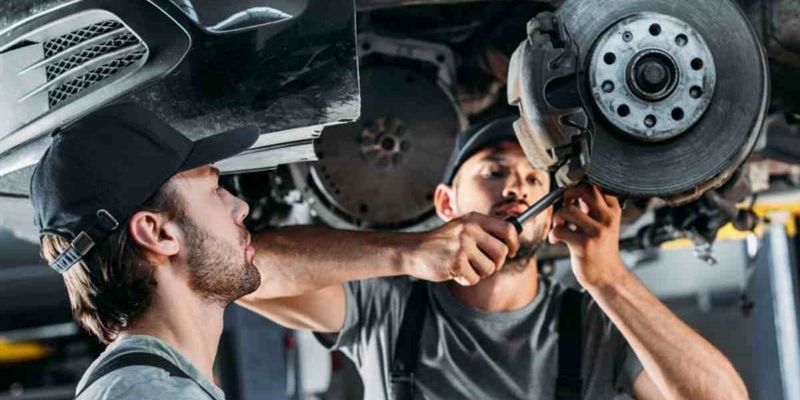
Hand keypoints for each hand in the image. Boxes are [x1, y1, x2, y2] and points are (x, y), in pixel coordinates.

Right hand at [404, 212, 519, 285]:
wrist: (414, 250)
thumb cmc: (441, 242)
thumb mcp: (462, 227)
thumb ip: (485, 229)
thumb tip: (514, 233)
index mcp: (474, 219)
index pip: (508, 228)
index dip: (514, 242)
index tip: (512, 251)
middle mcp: (470, 230)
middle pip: (502, 252)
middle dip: (496, 263)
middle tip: (482, 264)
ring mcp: (463, 246)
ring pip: (490, 268)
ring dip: (479, 273)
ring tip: (465, 266)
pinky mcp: (456, 262)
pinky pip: (474, 279)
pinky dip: (466, 280)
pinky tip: (455, 271)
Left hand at [548, 182, 626, 288]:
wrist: (607, 276)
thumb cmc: (601, 249)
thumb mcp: (604, 224)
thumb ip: (593, 207)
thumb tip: (573, 189)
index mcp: (613, 210)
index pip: (596, 185)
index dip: (578, 185)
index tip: (571, 196)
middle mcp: (607, 218)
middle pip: (584, 189)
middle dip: (567, 194)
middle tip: (563, 206)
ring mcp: (597, 232)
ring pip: (567, 210)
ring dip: (557, 217)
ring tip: (559, 227)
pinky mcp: (584, 245)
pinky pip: (559, 231)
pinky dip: (552, 234)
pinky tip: (556, 240)